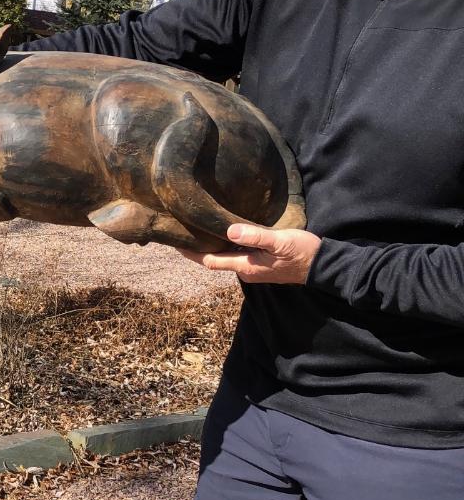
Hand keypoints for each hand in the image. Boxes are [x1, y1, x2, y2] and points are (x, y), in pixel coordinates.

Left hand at [178, 224, 320, 284]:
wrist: (322, 265)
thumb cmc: (301, 252)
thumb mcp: (279, 241)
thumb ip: (255, 237)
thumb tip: (229, 231)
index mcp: (245, 266)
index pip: (211, 261)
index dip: (192, 253)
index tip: (175, 244)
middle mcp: (245, 270)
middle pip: (216, 259)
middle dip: (200, 247)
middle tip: (186, 231)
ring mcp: (253, 268)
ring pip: (227, 256)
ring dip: (214, 245)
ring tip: (200, 229)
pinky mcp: (261, 264)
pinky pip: (238, 254)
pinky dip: (228, 245)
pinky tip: (225, 232)